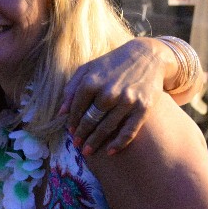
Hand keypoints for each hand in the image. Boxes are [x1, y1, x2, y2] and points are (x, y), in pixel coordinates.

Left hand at [62, 38, 163, 155]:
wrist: (147, 56)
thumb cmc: (112, 64)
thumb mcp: (88, 68)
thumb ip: (72, 88)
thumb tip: (60, 113)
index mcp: (92, 81)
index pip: (77, 107)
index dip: (72, 121)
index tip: (70, 131)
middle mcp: (109, 91)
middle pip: (91, 120)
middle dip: (82, 134)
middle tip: (77, 145)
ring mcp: (127, 101)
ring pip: (107, 128)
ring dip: (95, 142)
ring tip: (88, 151)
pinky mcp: (143, 108)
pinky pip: (129, 131)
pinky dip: (119, 143)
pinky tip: (110, 152)